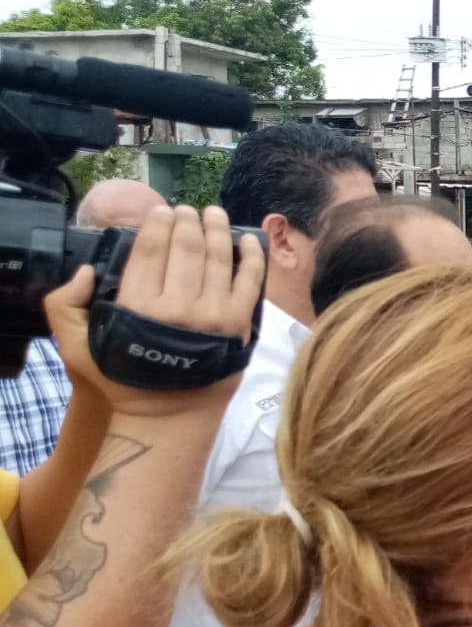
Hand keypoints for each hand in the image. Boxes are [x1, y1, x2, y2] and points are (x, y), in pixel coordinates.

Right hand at [43, 205, 264, 417]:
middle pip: (186, 247)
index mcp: (138, 306)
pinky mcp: (240, 325)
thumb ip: (66, 305)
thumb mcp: (77, 346)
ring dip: (217, 228)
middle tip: (187, 210)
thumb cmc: (124, 379)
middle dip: (187, 220)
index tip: (161, 211)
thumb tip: (87, 270)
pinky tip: (247, 240)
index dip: (157, 222)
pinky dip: (251, 256)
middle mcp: (177, 307)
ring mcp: (213, 315)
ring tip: (214, 213)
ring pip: (218, 257)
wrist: (169, 417)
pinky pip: (250, 281)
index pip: (150, 249)